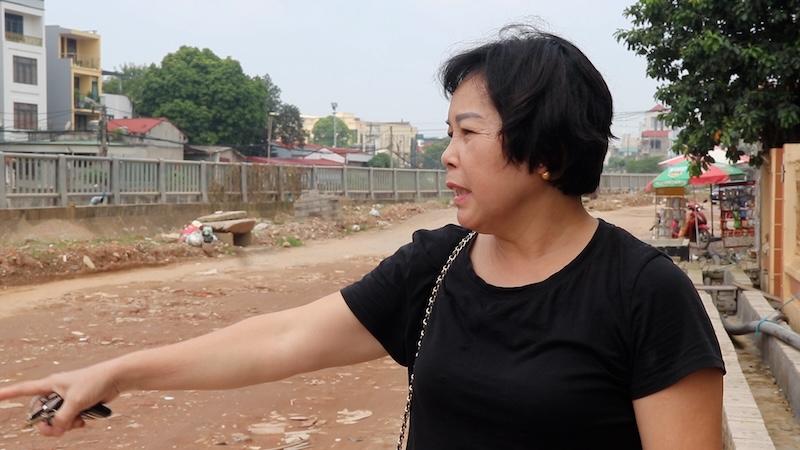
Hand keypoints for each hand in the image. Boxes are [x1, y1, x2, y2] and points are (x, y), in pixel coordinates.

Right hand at [0, 362, 119, 435]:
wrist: (116, 378)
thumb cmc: (95, 382)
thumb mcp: (75, 401)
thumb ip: (63, 417)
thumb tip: (57, 429)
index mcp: (50, 384)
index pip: (24, 389)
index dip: (8, 394)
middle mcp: (56, 391)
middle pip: (40, 413)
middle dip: (47, 424)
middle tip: (56, 431)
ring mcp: (67, 399)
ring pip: (57, 419)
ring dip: (65, 425)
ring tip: (77, 422)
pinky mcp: (78, 405)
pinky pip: (69, 419)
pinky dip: (74, 423)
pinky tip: (84, 422)